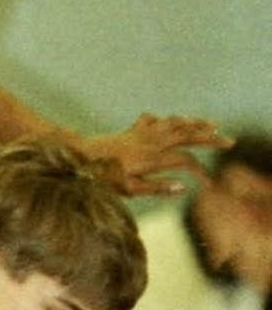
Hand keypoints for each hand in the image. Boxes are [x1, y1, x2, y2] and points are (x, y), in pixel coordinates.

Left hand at [82, 113, 233, 195]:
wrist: (79, 157)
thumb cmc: (102, 178)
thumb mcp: (128, 190)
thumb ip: (156, 188)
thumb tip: (183, 188)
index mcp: (152, 158)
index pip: (186, 162)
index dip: (200, 172)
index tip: (208, 184)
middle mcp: (150, 141)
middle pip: (187, 136)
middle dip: (210, 139)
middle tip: (230, 142)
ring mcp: (142, 132)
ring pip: (175, 123)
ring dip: (196, 123)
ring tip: (212, 125)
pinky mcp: (133, 129)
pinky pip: (157, 120)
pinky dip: (171, 120)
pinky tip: (175, 121)